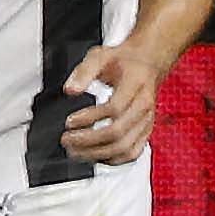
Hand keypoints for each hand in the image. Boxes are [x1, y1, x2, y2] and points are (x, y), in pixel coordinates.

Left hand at [60, 43, 159, 163]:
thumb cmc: (124, 61)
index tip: (70, 121)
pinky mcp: (145, 132)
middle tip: (67, 140)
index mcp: (135, 85)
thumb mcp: (100, 56)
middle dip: (88, 141)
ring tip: (76, 152)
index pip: (114, 108)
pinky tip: (95, 156)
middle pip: (118, 133)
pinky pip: (132, 153)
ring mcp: (147, 121)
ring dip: (97, 154)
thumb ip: (83, 71)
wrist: (147, 64)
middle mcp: (144, 106)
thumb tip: (70, 90)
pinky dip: (112, 160)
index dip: (90, 118)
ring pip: (125, 148)